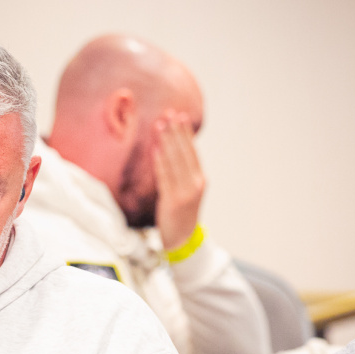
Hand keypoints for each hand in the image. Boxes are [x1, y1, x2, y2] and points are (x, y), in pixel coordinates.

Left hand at [152, 111, 206, 250]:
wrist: (182, 240)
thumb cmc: (180, 214)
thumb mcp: (185, 191)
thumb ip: (181, 172)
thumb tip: (170, 150)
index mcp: (199, 179)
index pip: (192, 151)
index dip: (185, 133)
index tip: (178, 116)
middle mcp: (195, 183)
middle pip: (184, 152)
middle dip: (175, 131)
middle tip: (168, 113)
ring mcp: (185, 192)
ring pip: (175, 161)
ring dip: (167, 141)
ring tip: (160, 124)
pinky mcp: (173, 200)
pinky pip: (165, 176)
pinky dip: (160, 161)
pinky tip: (155, 148)